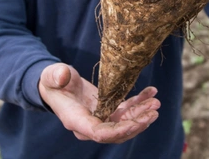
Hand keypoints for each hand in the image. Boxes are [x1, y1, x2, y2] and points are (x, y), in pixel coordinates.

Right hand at [38, 63, 159, 142]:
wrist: (57, 85)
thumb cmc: (53, 82)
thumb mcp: (52, 76)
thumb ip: (56, 76)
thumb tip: (63, 75)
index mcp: (76, 120)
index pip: (100, 133)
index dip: (119, 131)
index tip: (136, 124)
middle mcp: (90, 125)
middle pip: (117, 132)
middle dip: (137, 124)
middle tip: (154, 112)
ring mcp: (101, 119)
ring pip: (125, 122)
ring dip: (142, 113)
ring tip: (156, 102)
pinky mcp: (108, 110)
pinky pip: (126, 110)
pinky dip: (139, 102)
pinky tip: (151, 92)